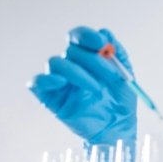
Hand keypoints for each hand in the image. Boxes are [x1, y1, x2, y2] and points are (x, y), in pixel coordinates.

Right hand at [29, 26, 136, 147]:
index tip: (101, 44)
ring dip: (77, 72)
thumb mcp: (125, 76)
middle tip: (111, 75)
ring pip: (55, 62)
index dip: (87, 36)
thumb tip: (104, 32)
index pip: (78, 37)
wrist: (118, 128)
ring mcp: (59, 82)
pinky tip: (62, 83)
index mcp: (87, 57)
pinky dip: (46, 79)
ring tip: (96, 88)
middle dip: (93, 60)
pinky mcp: (50, 98)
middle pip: (70, 49)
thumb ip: (117, 54)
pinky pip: (37, 83)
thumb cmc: (120, 103)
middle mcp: (71, 66)